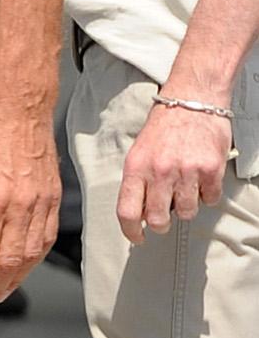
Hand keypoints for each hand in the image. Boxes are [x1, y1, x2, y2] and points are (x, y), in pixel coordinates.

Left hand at [0, 93, 59, 307]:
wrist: (19, 108)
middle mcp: (21, 207)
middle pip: (11, 261)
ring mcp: (41, 203)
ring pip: (32, 254)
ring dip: (17, 278)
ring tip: (0, 292)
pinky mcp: (53, 197)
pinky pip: (46, 237)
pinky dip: (34, 258)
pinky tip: (23, 266)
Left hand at [117, 97, 232, 243]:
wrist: (193, 99)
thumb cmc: (165, 126)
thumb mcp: (139, 152)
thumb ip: (138, 182)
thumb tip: (140, 214)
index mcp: (136, 168)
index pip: (127, 212)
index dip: (131, 232)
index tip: (137, 238)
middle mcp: (160, 171)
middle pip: (158, 219)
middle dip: (161, 223)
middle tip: (165, 215)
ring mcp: (186, 171)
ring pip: (186, 212)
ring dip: (186, 207)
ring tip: (185, 188)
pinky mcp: (210, 169)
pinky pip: (210, 199)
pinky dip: (207, 195)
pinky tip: (202, 179)